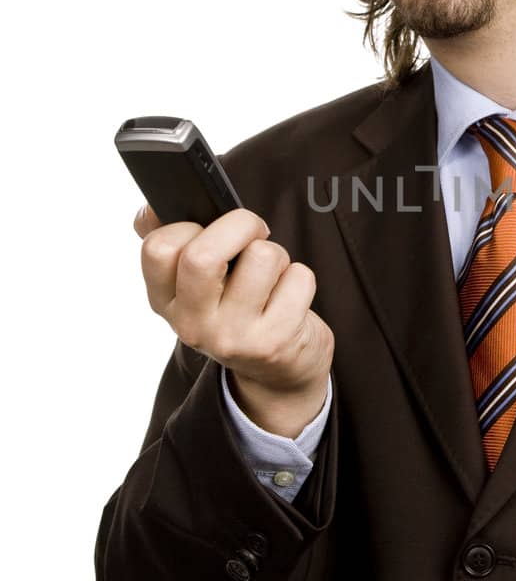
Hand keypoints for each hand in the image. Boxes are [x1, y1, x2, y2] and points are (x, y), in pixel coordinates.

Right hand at [133, 204, 333, 431]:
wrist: (277, 372)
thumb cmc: (238, 309)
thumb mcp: (196, 285)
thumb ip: (172, 242)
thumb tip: (149, 208)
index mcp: (165, 301)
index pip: (158, 248)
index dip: (188, 225)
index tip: (208, 230)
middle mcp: (192, 325)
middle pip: (203, 255)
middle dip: (240, 225)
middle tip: (254, 232)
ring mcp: (232, 338)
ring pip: (262, 257)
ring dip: (276, 254)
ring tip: (272, 275)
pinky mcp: (274, 343)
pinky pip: (298, 278)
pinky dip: (300, 278)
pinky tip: (290, 299)